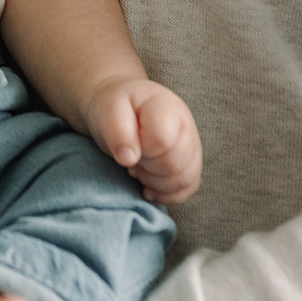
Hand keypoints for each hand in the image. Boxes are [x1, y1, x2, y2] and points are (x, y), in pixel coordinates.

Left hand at [85, 76, 201, 204]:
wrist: (123, 107)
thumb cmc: (115, 108)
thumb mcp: (109, 111)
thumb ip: (117, 131)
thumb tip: (129, 158)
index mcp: (166, 107)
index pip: (162, 141)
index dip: (142, 152)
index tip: (127, 147)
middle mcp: (186, 125)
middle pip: (175, 165)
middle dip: (147, 169)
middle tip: (131, 158)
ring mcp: (192, 144)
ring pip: (185, 179)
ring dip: (156, 182)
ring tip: (139, 167)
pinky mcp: (191, 162)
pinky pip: (189, 187)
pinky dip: (166, 193)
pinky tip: (148, 185)